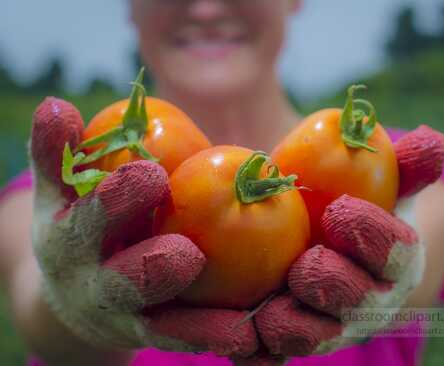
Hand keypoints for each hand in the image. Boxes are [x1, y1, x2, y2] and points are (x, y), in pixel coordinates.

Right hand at [30, 97, 258, 357]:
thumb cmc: (78, 223)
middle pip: (124, 282)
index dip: (116, 199)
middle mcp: (95, 286)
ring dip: (201, 328)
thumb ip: (60, 151)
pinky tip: (250, 340)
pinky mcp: (157, 334)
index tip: (150, 174)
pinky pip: (189, 341)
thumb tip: (57, 105)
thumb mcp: (61, 189)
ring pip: (164, 326)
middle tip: (187, 255)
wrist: (74, 291)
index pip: (88, 217)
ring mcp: (127, 318)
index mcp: (70, 240)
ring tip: (239, 329)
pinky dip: (217, 341)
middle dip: (152, 268)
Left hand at [234, 126, 443, 363]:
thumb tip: (433, 140)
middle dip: (335, 287)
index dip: (372, 236)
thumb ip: (400, 166)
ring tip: (270, 311)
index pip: (396, 253)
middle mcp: (366, 304)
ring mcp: (327, 328)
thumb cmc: (345, 206)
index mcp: (393, 263)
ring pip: (317, 339)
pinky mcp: (287, 343)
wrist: (312, 245)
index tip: (340, 211)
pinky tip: (235, 337)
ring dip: (296, 329)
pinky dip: (256, 352)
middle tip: (304, 266)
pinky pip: (272, 357)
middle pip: (360, 305)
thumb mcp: (372, 182)